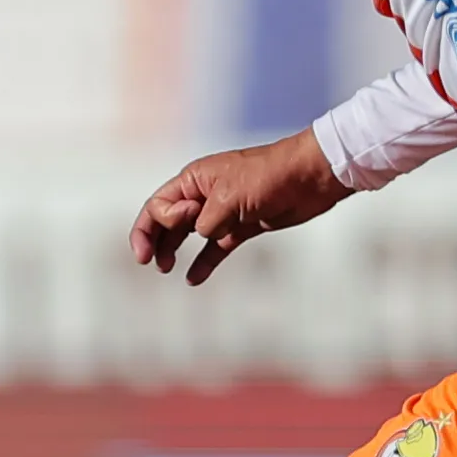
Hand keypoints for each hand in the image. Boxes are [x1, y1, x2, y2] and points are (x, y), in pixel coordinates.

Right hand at [131, 130, 348, 284]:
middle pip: (168, 219)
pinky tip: (192, 279)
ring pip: (189, 233)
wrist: (309, 177)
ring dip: (174, 250)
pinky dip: (204, 262)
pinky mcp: (242, 226)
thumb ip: (206, 221)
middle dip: (154, 239)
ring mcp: (223, 211)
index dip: (158, 222)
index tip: (187, 226)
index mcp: (194, 180)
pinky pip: (216, 247)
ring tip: (165, 269)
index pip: (160, 204)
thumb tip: (203, 235)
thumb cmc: (268, 177)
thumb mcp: (229, 197)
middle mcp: (204, 195)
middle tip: (147, 262)